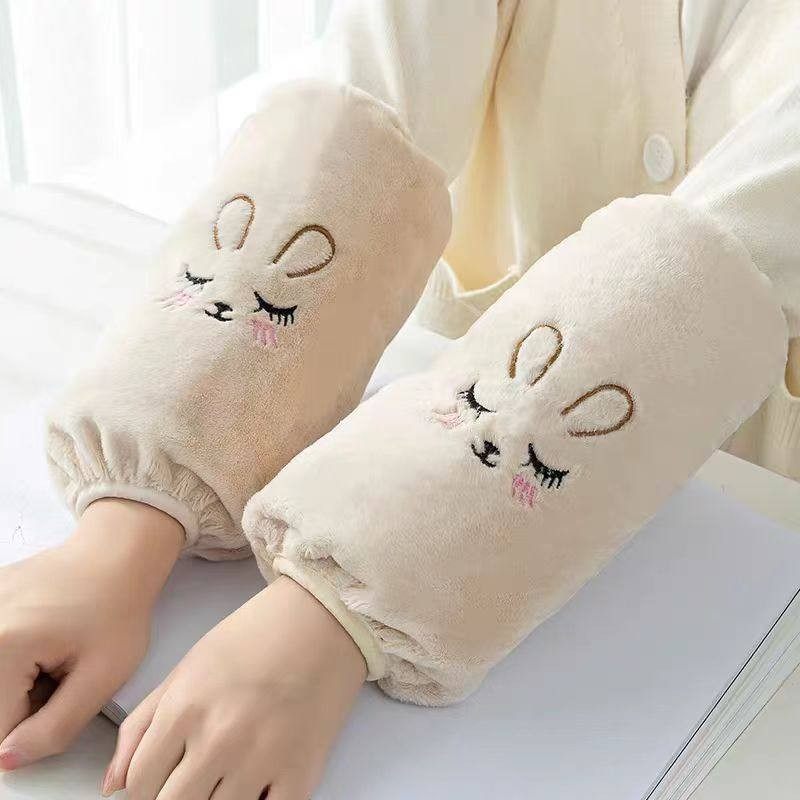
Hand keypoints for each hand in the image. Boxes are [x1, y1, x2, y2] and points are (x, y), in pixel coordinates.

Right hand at [0, 499, 182, 769]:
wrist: (118, 554)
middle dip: (22, 703)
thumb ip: (55, 728)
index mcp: (4, 646)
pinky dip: (13, 660)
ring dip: (17, 683)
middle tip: (60, 672)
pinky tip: (41, 640)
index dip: (36, 725)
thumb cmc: (118, 605)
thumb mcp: (103, 676)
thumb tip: (10, 759)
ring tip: (53, 653)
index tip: (63, 694)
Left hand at [105, 576, 366, 798]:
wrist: (324, 617)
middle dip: (172, 798)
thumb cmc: (257, 634)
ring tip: (222, 777)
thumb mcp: (189, 666)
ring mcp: (262, 760)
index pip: (138, 785)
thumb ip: (142, 723)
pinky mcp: (301, 773)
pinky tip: (253, 785)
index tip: (154, 785)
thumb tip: (113, 785)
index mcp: (185, 708)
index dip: (140, 791)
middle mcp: (219, 739)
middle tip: (188, 780)